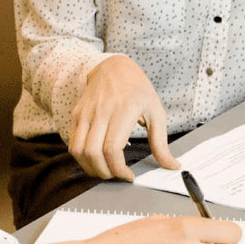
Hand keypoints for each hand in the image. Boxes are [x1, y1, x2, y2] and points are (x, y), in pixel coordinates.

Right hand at [68, 55, 179, 180]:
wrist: (114, 67)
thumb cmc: (137, 90)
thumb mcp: (156, 112)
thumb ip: (161, 143)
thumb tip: (172, 165)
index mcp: (123, 110)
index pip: (112, 148)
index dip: (118, 169)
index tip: (128, 176)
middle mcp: (101, 111)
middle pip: (93, 153)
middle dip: (104, 173)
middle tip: (116, 176)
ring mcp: (85, 113)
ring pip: (78, 151)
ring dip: (90, 168)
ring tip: (105, 171)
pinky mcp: (76, 115)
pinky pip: (73, 143)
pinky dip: (82, 158)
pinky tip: (96, 160)